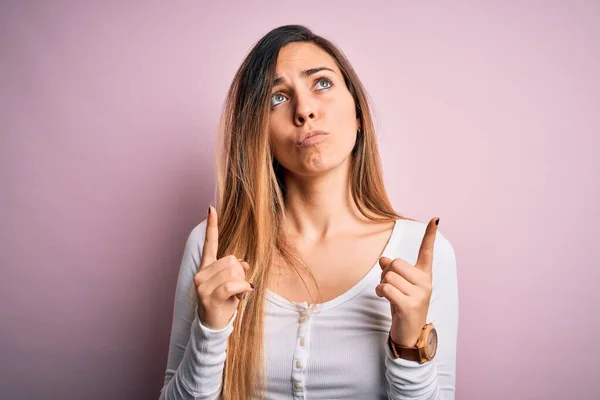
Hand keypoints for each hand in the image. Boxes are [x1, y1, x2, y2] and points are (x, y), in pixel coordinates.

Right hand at [193, 206, 253, 329]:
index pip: (210, 244)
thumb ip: (236, 270)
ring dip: (242, 284)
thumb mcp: (232, 285)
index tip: (211, 209)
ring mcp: (202, 285)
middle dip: (241, 274)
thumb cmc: (223, 304)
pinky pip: (233, 284)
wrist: (213, 327)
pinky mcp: (209, 296)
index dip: (211, 226)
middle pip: (231, 260)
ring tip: (235, 296)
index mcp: (206, 268)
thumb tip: (244, 262)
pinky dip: (242, 289)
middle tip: (237, 290)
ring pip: (234, 271)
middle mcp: (201, 274)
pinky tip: (242, 295)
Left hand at [376, 217, 438, 346]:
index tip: (435, 219)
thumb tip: (384, 259)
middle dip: (386, 273)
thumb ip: (392, 270)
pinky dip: (380, 292)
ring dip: (382, 285)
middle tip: (390, 287)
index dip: (430, 235)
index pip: (427, 251)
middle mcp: (425, 282)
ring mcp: (419, 294)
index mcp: (424, 275)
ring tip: (389, 295)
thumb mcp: (398, 285)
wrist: (409, 334)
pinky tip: (385, 299)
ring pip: (389, 276)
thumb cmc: (402, 305)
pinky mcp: (409, 305)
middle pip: (396, 263)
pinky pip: (386, 289)